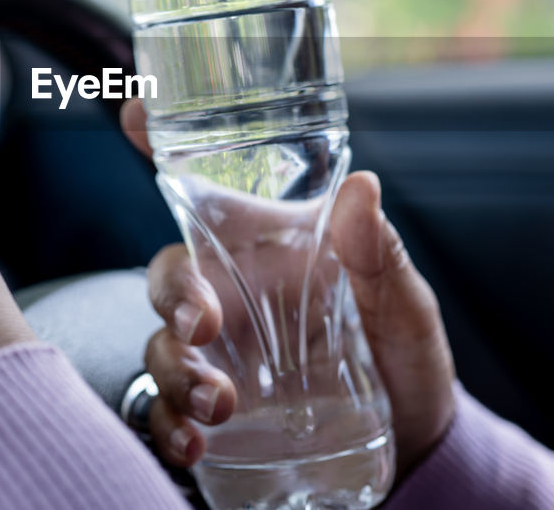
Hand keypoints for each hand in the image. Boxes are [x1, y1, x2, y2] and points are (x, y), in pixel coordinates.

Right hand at [120, 99, 454, 474]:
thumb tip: (363, 186)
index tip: (136, 111)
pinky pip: (166, 412)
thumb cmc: (404, 355)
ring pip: (161, 345)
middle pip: (171, 276)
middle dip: (173, 295)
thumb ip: (379, 253)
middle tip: (201, 325)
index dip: (162, 147)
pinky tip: (192, 440)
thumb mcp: (404, 303)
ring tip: (217, 403)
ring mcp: (220, 356)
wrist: (417, 441)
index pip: (206, 191)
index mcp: (269, 250)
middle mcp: (234, 296)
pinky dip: (168, 425)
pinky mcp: (214, 412)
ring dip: (174, 370)